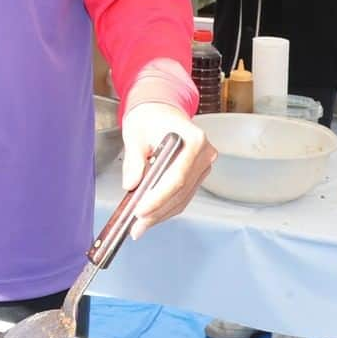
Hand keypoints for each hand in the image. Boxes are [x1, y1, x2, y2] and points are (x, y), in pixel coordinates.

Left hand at [120, 102, 215, 238]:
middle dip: (157, 211)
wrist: (162, 111)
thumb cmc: (150, 118)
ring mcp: (204, 165)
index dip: (158, 197)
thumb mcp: (135, 133)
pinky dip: (166, 208)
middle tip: (136, 226)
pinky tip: (151, 216)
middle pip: (181, 191)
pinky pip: (184, 196)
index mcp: (193, 140)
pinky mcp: (198, 174)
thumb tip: (131, 184)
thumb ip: (134, 159)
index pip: (176, 176)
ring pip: (183, 198)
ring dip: (161, 214)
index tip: (140, 211)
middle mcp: (204, 154)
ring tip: (140, 226)